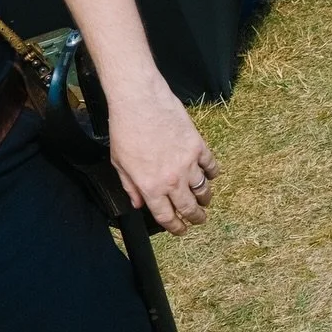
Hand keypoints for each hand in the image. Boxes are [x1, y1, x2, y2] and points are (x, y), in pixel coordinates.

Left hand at [106, 77, 220, 234]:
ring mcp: (188, 164)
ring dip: (205, 198)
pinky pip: (211, 166)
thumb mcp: (118, 162)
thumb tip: (138, 203)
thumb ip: (130, 186)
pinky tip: (210, 176)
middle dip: (196, 218)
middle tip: (198, 220)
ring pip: (203, 190)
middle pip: (189, 207)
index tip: (180, 230)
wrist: (140, 102)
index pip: (166, 216)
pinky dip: (212, 174)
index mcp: (150, 186)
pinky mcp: (198, 147)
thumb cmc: (124, 129)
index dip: (175, 227)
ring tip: (204, 201)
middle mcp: (172, 180)